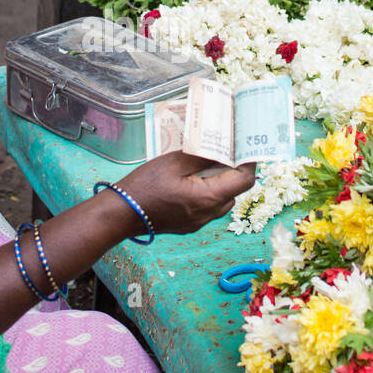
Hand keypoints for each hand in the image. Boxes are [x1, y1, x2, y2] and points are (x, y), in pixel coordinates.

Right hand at [116, 152, 256, 235]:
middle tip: (225, 150)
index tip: (245, 147)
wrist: (122, 213)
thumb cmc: (145, 185)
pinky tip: (193, 179)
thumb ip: (202, 155)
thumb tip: (223, 147)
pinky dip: (208, 192)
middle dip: (233, 170)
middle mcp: (208, 214)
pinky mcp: (190, 225)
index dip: (249, 162)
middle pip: (235, 190)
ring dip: (220, 181)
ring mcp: (199, 222)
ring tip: (207, 163)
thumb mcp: (174, 162)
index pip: (244, 181)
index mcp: (208, 198)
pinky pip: (208, 207)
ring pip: (222, 200)